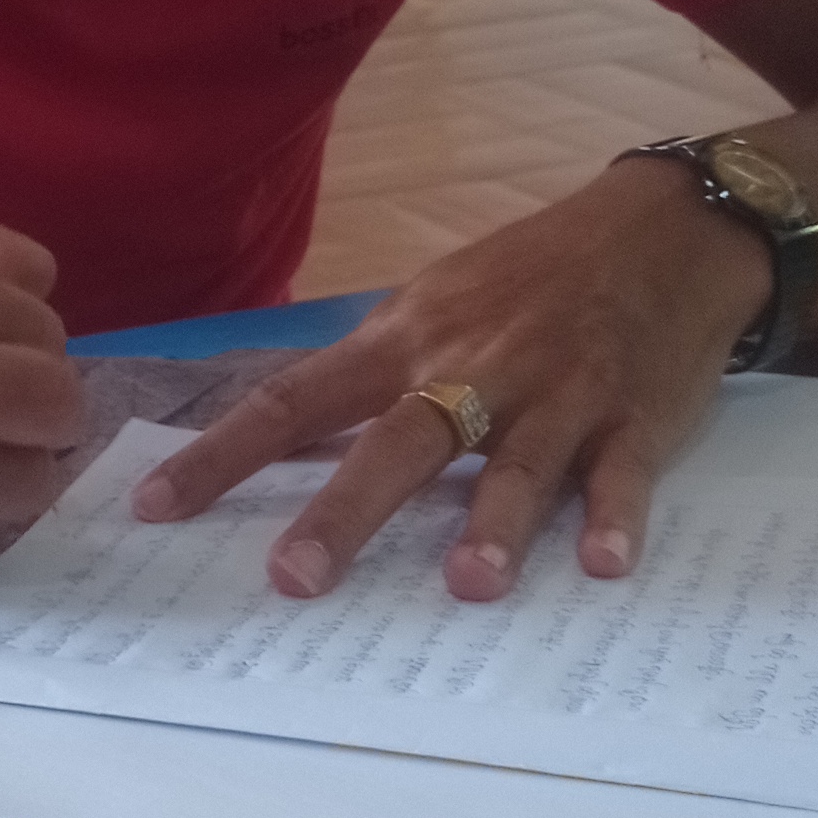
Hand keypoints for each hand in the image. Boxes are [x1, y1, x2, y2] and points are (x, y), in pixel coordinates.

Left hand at [130, 160, 771, 601]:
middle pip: (398, 442)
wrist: (662, 232)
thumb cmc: (529, 279)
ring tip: (468, 585)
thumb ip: (364, 376)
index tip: (155, 507)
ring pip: (516, 463)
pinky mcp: (633, 417)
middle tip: (294, 578)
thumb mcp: (431, 307)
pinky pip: (620, 473)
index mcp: (405, 343)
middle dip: (344, 510)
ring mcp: (555, 395)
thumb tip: (278, 433)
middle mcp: (471, 368)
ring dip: (493, 523)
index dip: (223, 454)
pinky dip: (614, 517)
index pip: (295, 399)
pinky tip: (603, 565)